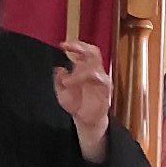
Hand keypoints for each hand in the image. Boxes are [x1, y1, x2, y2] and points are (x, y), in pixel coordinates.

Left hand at [54, 39, 113, 161]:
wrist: (85, 121)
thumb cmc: (75, 104)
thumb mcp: (61, 93)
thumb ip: (58, 80)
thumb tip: (58, 68)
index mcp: (84, 69)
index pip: (84, 51)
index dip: (75, 45)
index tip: (63, 45)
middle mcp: (94, 72)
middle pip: (94, 52)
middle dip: (82, 48)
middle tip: (70, 48)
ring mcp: (101, 81)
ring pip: (96, 66)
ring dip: (80, 71)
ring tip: (67, 82)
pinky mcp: (106, 91)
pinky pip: (103, 80)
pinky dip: (89, 80)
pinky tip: (77, 85)